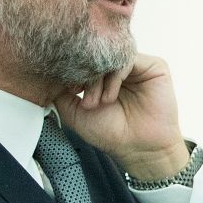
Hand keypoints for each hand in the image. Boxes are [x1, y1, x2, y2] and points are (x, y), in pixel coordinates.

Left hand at [55, 53, 188, 181]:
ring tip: (98, 102)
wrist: (140, 148)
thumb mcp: (74, 112)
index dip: (73, 69)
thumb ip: (60, 92)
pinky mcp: (155, 67)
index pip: (85, 57)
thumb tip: (47, 74)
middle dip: (86, 76)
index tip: (69, 89)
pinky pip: (129, 59)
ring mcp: (137, 66)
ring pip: (112, 56)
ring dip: (100, 78)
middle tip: (85, 99)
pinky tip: (111, 96)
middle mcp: (120, 68)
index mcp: (103, 75)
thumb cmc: (111, 133)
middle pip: (98, 55)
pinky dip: (116, 76)